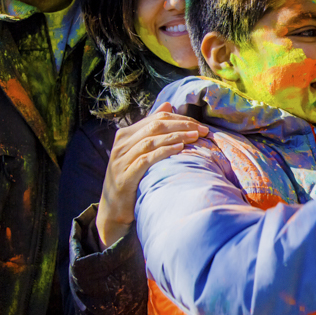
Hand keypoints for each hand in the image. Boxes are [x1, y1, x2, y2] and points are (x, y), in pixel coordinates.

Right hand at [95, 103, 208, 247]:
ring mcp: (122, 159)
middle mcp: (121, 144)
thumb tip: (168, 104)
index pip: (157, 117)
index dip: (180, 118)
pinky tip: (179, 149)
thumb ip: (151, 129)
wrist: (113, 209)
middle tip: (202, 130)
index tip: (199, 125)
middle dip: (182, 125)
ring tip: (195, 137)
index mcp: (125, 134)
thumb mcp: (140, 151)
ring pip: (152, 140)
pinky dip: (164, 151)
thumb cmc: (131, 178)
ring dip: (176, 136)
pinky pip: (147, 159)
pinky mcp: (126, 175)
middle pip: (156, 125)